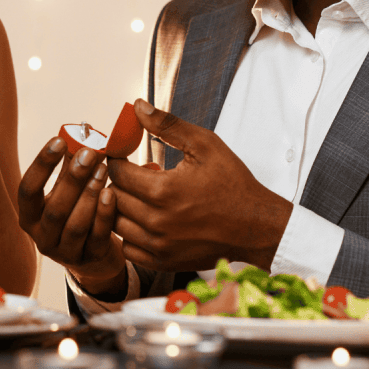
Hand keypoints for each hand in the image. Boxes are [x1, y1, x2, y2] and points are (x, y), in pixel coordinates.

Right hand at [18, 137, 125, 295]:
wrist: (93, 258)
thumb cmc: (77, 213)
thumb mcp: (67, 192)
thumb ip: (70, 167)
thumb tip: (82, 132)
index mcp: (30, 216)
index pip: (28, 189)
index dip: (42, 164)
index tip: (59, 140)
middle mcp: (42, 237)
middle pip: (54, 208)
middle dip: (72, 178)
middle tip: (89, 153)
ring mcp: (65, 252)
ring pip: (75, 225)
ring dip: (89, 195)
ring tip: (103, 170)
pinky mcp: (89, 259)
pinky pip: (97, 237)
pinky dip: (104, 215)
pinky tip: (112, 194)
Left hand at [108, 99, 292, 271]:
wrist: (256, 226)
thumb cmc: (233, 183)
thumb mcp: (205, 145)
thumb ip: (167, 125)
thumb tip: (137, 106)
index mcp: (163, 190)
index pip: (116, 171)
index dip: (117, 158)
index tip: (125, 154)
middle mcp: (156, 222)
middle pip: (112, 196)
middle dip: (119, 181)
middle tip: (136, 173)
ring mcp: (159, 246)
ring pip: (116, 223)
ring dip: (122, 206)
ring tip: (142, 195)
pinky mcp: (163, 262)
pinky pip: (128, 248)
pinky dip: (130, 233)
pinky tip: (147, 219)